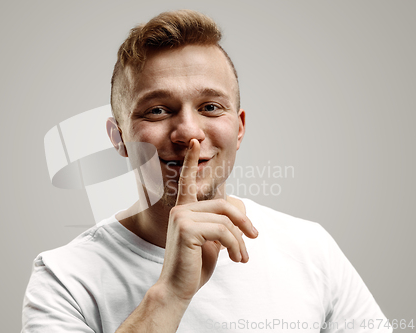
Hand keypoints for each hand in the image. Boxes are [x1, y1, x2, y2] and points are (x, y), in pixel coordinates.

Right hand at [155, 139, 258, 303]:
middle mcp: (180, 209)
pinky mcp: (187, 228)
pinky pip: (223, 231)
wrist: (178, 288)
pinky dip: (235, 246)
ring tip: (242, 257)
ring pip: (226, 220)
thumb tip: (243, 217)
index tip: (195, 143)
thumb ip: (222, 226)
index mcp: (184, 209)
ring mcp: (181, 216)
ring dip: (240, 241)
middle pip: (224, 205)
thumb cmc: (194, 266)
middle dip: (244, 222)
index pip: (188, 181)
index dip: (192, 161)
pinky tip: (236, 259)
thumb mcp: (212, 242)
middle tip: (254, 238)